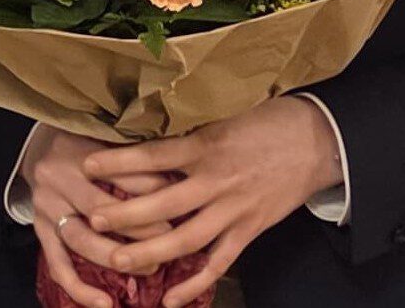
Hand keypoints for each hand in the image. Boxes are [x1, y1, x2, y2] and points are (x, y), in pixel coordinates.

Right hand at [22, 127, 175, 307]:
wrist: (35, 145)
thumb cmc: (83, 141)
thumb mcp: (108, 137)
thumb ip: (136, 154)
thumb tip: (179, 176)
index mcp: (79, 151)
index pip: (122, 172)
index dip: (155, 189)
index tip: (184, 203)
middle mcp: (59, 178)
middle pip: (101, 209)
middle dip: (140, 230)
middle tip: (171, 241)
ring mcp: (46, 207)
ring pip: (80, 239)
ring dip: (116, 257)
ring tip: (150, 269)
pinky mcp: (40, 230)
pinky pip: (57, 263)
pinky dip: (79, 288)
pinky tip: (103, 303)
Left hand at [80, 97, 343, 306]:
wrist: (317, 140)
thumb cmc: (264, 120)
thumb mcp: (221, 114)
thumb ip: (186, 130)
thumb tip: (142, 129)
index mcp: (207, 146)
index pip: (155, 155)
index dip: (120, 162)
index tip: (86, 165)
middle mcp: (218, 180)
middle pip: (165, 203)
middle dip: (126, 215)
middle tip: (92, 221)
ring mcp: (235, 209)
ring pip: (188, 238)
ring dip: (151, 252)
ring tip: (116, 259)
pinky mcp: (251, 229)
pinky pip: (220, 262)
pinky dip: (196, 283)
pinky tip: (171, 299)